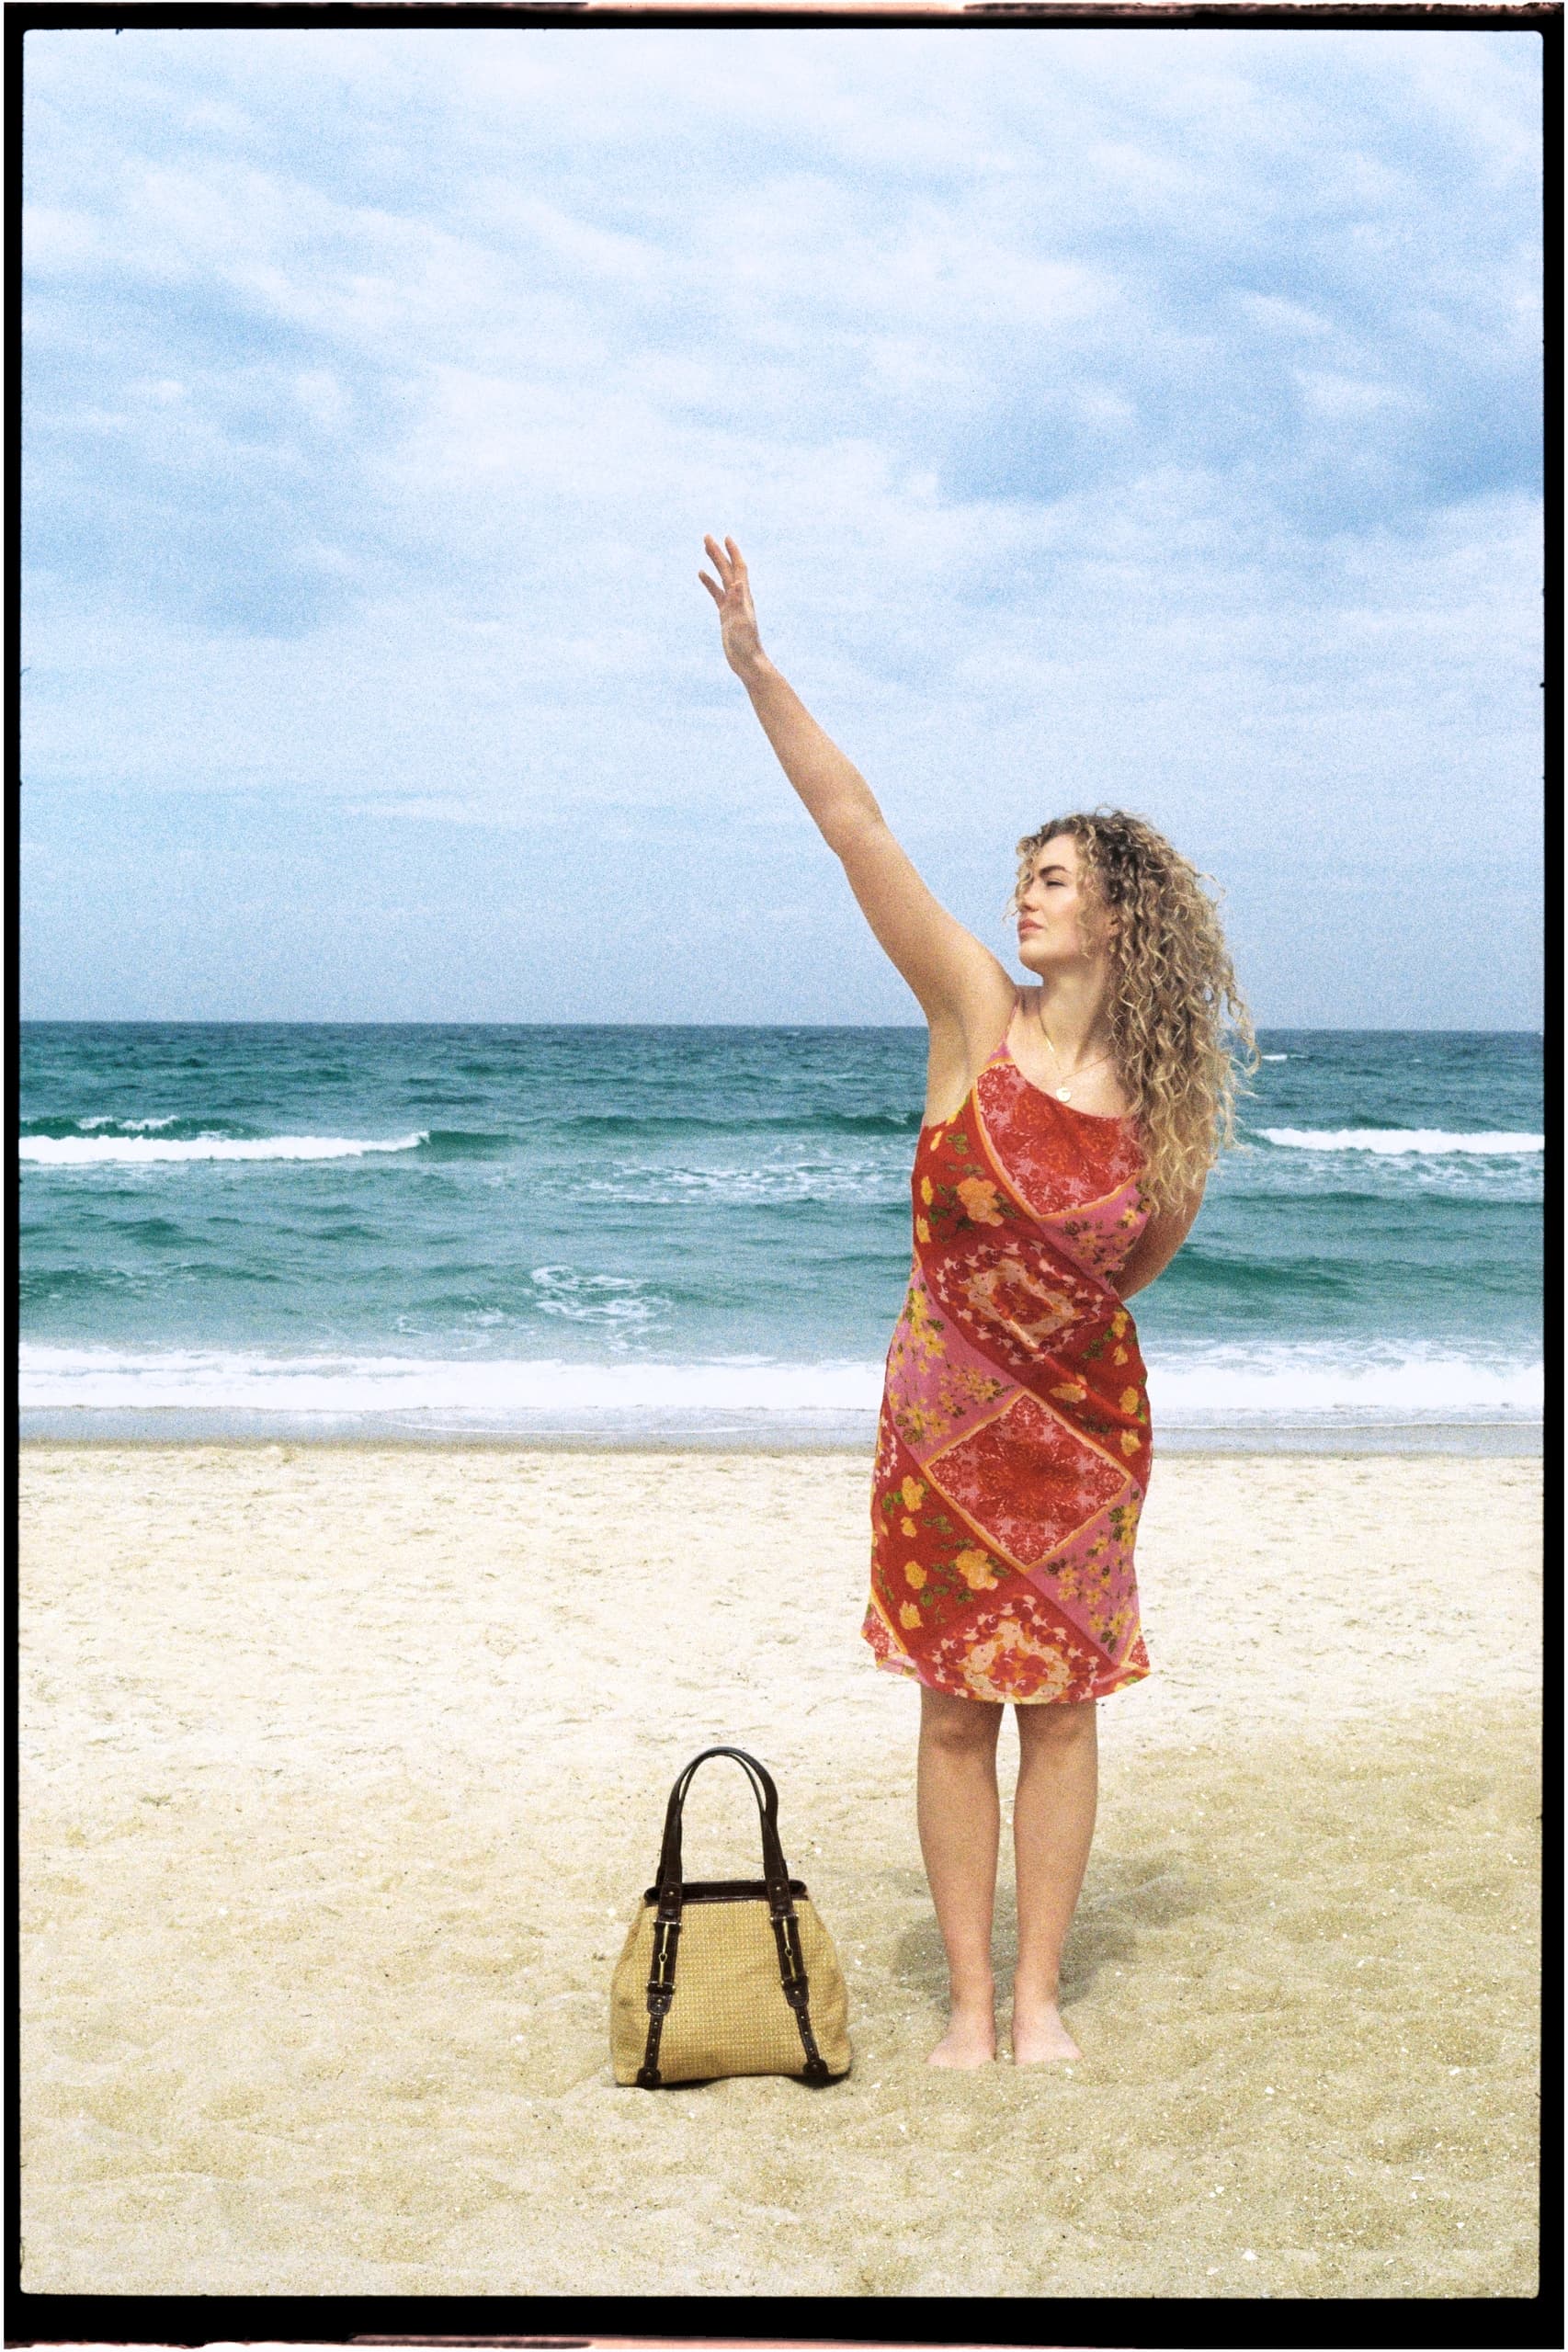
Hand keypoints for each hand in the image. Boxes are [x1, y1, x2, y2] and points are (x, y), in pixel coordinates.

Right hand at [699, 534, 765, 678]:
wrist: (748, 662)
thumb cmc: (746, 645)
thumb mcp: (740, 622)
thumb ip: (738, 603)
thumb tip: (735, 583)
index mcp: (743, 597)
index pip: (738, 569)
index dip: (733, 553)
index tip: (725, 537)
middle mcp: (739, 598)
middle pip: (728, 569)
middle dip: (718, 552)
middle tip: (706, 537)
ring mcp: (732, 605)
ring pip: (721, 578)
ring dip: (714, 562)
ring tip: (705, 547)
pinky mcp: (726, 614)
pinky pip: (716, 593)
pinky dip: (709, 582)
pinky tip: (701, 574)